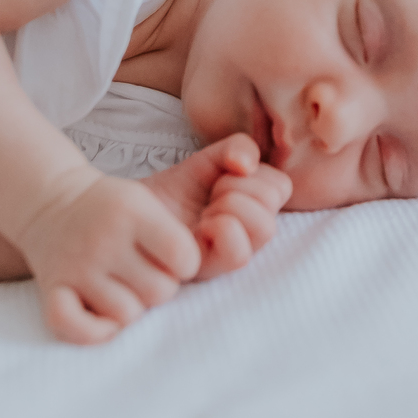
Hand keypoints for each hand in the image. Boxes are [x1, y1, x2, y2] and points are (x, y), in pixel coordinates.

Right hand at [17, 165, 204, 344]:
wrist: (51, 203)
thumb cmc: (111, 210)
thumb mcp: (145, 203)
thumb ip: (173, 236)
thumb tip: (190, 276)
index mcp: (132, 212)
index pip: (182, 256)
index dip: (187, 263)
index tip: (175, 257)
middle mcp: (104, 239)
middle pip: (160, 292)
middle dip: (160, 286)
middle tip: (145, 272)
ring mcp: (78, 267)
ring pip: (127, 315)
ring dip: (131, 307)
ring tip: (122, 287)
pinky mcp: (53, 288)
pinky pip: (74, 327)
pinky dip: (92, 331)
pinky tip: (102, 319)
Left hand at [149, 135, 291, 280]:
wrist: (136, 208)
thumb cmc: (176, 188)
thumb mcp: (209, 158)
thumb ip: (237, 148)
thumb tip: (247, 164)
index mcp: (255, 205)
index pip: (281, 187)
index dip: (256, 174)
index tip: (224, 175)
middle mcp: (249, 232)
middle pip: (275, 203)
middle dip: (241, 189)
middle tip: (213, 193)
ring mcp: (231, 253)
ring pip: (265, 229)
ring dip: (233, 206)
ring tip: (206, 209)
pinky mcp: (210, 269)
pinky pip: (238, 254)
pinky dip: (222, 228)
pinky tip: (199, 226)